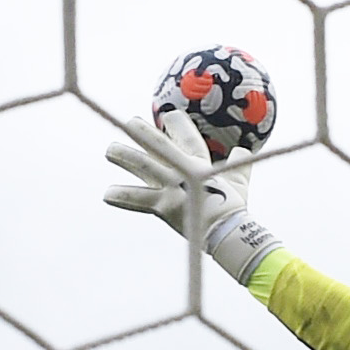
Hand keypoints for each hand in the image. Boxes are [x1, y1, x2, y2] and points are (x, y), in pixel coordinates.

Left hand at [103, 108, 270, 277]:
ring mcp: (171, 189)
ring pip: (143, 167)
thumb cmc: (234, 208)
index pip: (187, 137)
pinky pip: (138, 200)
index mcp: (201, 164)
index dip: (177, 123)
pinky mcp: (162, 207)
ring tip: (110, 150)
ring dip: (125, 157)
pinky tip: (107, 195)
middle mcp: (183, 172)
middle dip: (143, 133)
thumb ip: (239, 164)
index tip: (167, 115)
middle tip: (130, 123)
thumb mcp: (239, 182)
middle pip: (159, 146)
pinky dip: (122, 198)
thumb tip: (243, 151)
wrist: (229, 234)